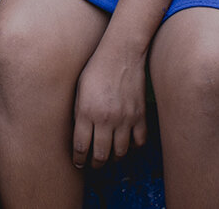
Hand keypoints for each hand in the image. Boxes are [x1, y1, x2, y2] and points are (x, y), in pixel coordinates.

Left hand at [72, 41, 148, 169]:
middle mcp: (106, 119)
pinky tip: (126, 145)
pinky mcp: (140, 115)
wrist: (121, 53)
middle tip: (92, 164)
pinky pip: (139, 142)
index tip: (78, 162)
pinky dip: (133, 147)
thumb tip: (78, 135)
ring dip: (113, 158)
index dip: (78, 159)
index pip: (81, 146)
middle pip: (101, 155)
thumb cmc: (96, 68)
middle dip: (95, 164)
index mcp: (86, 112)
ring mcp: (125, 118)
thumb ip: (78, 113)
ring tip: (108, 157)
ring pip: (120, 152)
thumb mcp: (78, 89)